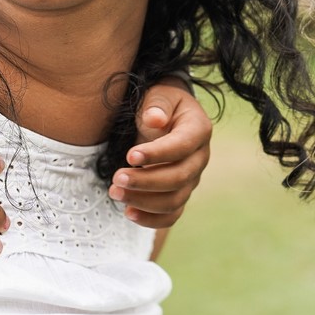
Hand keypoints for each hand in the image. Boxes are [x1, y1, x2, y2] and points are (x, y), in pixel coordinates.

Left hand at [109, 79, 211, 227]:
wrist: (166, 115)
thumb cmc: (161, 104)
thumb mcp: (159, 94)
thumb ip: (157, 104)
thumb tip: (155, 119)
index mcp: (199, 129)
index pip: (182, 146)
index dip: (157, 154)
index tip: (129, 156)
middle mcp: (200, 157)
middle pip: (179, 178)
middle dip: (145, 181)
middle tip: (116, 178)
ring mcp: (192, 178)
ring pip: (174, 200)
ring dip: (144, 201)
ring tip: (115, 193)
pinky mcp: (180, 193)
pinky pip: (172, 214)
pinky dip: (152, 219)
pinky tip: (129, 213)